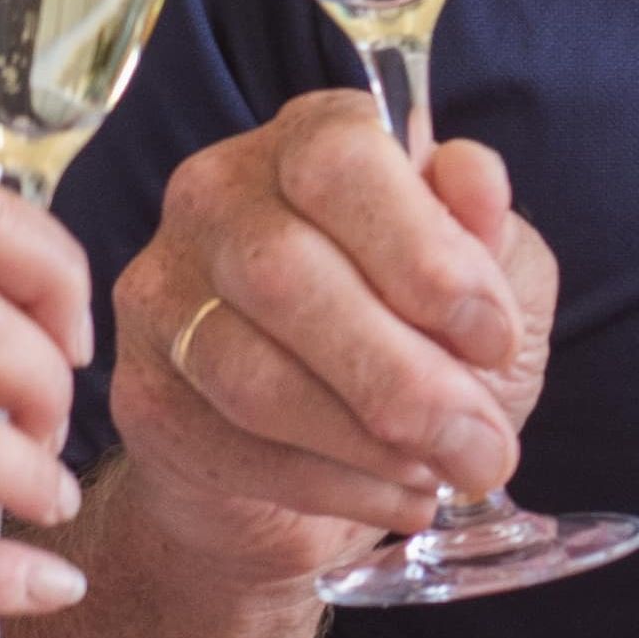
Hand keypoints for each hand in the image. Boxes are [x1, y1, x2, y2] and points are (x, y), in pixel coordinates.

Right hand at [106, 89, 561, 594]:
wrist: (321, 456)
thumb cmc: (413, 338)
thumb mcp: (488, 278)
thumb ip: (488, 232)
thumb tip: (476, 181)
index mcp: (309, 140)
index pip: (340, 163)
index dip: (424, 255)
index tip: (495, 339)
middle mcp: (217, 197)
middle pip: (284, 273)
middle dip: (403, 376)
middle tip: (483, 445)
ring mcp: (163, 293)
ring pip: (252, 375)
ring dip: (369, 443)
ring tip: (445, 473)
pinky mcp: (143, 393)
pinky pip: (232, 448)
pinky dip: (336, 487)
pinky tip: (398, 497)